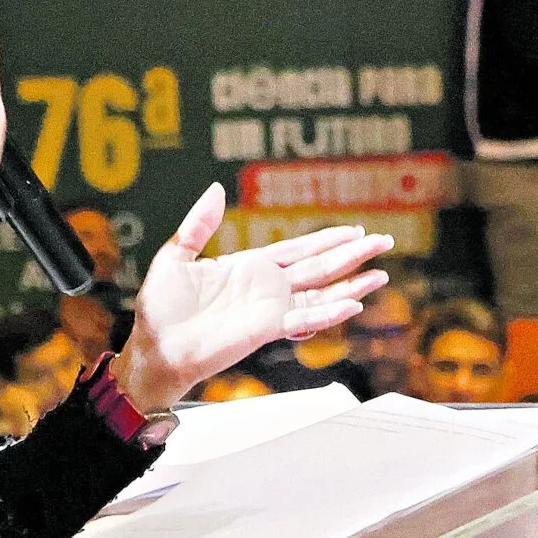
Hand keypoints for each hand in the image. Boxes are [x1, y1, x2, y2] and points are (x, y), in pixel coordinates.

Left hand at [114, 184, 390, 412]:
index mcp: (251, 267)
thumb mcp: (176, 256)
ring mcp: (270, 309)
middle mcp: (267, 288)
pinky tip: (353, 304)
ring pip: (322, 292)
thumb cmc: (161, 311)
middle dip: (353, 254)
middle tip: (383, 241)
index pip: (299, 249)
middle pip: (321, 267)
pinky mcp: (266, 329)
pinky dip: (330, 312)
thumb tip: (216, 189)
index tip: (355, 229)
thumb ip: (199, 224)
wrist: (154, 348)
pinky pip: (304, 318)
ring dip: (353, 283)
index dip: (328, 239)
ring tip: (381, 274)